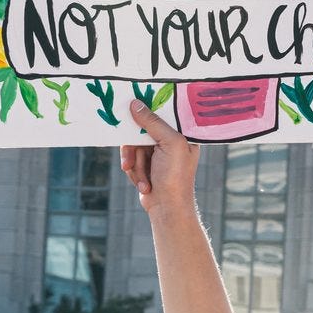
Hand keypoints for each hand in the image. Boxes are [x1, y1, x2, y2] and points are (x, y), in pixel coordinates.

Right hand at [120, 100, 199, 215]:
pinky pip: (131, 159)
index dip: (147, 110)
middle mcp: (171, 142)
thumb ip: (153, 122)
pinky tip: (144, 185)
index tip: (131, 104)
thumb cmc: (175, 176)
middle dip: (135, 149)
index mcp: (183, 133)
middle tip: (130, 160)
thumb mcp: (169, 143)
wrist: (167, 208)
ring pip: (133, 146)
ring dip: (135, 164)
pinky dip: (134, 172)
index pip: (163, 113)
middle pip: (142, 130)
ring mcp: (158, 154)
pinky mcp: (147, 165)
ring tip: (143, 180)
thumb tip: (135, 104)